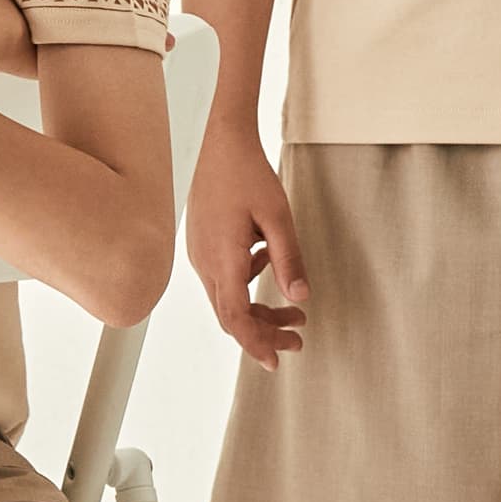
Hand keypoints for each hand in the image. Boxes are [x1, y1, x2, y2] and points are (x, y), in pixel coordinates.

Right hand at [189, 123, 309, 363]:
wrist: (215, 140)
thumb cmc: (246, 173)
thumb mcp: (278, 217)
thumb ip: (289, 258)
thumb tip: (300, 296)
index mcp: (223, 259)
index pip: (236, 319)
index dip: (257, 344)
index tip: (277, 360)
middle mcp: (205, 262)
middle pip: (231, 316)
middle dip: (264, 333)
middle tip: (298, 339)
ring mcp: (200, 254)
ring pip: (227, 299)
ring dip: (259, 310)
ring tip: (295, 311)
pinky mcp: (202, 245)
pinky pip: (224, 279)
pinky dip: (248, 285)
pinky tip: (267, 262)